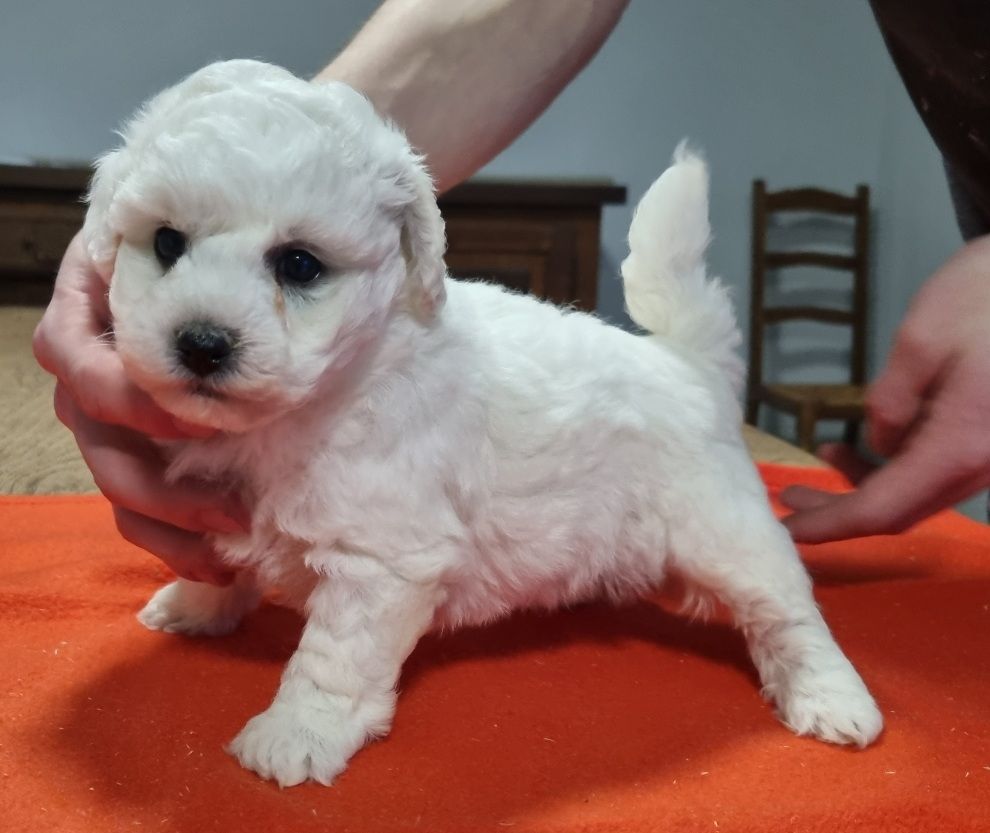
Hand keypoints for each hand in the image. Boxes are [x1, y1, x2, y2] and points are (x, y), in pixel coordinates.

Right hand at [33, 233, 246, 583]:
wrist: (196, 279)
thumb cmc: (193, 256)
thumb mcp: (176, 241)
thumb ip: (194, 252)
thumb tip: (254, 257)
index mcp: (83, 322)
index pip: (80, 365)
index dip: (134, 401)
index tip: (198, 423)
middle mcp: (84, 381)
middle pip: (101, 448)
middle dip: (167, 490)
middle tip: (235, 511)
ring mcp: (105, 427)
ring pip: (120, 493)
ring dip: (174, 531)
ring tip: (233, 552)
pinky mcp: (135, 459)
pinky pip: (140, 516)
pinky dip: (177, 545)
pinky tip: (223, 565)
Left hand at [782, 234, 989, 541]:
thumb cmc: (986, 298)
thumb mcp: (920, 341)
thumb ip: (890, 403)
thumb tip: (879, 445)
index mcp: (961, 446)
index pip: (883, 508)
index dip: (830, 524)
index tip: (787, 531)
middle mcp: (982, 465)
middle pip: (902, 510)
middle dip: (841, 510)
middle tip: (790, 498)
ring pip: (920, 492)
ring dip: (868, 484)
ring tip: (826, 453)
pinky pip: (939, 469)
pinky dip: (897, 466)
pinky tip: (867, 443)